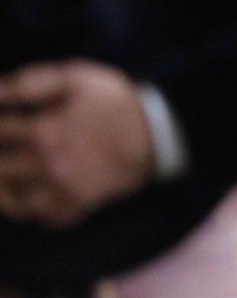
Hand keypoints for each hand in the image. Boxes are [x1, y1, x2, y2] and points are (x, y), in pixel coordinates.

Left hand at [0, 61, 154, 227]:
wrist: (159, 133)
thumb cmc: (116, 102)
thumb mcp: (77, 78)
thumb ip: (32, 82)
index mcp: (44, 131)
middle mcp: (46, 165)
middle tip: (0, 147)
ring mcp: (62, 189)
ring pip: (12, 200)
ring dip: (2, 190)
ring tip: (3, 177)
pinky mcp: (79, 205)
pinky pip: (45, 219)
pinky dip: (30, 212)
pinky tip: (26, 199)